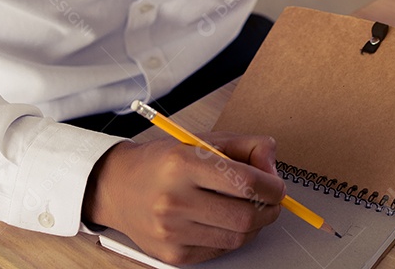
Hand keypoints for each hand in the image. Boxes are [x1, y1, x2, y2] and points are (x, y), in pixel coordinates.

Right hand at [83, 133, 284, 264]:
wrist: (117, 187)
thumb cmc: (164, 161)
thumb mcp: (203, 140)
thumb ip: (246, 147)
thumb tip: (273, 170)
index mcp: (183, 163)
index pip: (245, 182)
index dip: (272, 186)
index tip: (277, 185)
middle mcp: (174, 199)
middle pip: (245, 216)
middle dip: (269, 209)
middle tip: (271, 200)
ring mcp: (172, 231)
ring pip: (237, 237)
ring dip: (255, 225)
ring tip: (249, 209)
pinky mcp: (173, 254)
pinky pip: (221, 250)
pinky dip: (233, 237)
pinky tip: (226, 221)